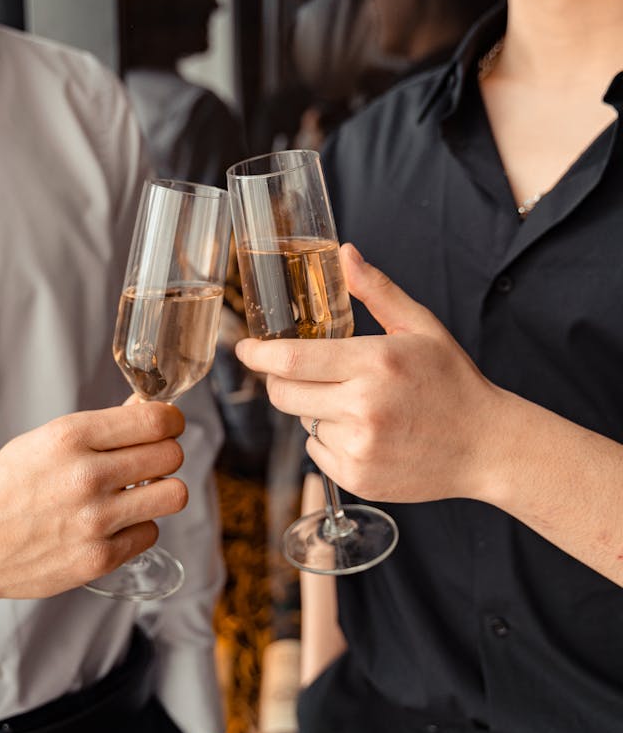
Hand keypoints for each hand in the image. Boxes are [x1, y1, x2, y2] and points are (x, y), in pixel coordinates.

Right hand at [0, 402, 187, 634]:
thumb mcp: (41, 442)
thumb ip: (98, 430)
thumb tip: (147, 411)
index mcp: (70, 437)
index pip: (156, 420)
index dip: (170, 421)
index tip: (167, 426)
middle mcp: (86, 475)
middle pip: (171, 455)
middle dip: (164, 455)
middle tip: (145, 464)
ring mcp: (95, 520)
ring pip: (173, 495)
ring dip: (159, 493)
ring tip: (134, 496)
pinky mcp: (98, 558)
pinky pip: (150, 534)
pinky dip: (135, 529)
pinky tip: (109, 526)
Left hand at [236, 243, 501, 504]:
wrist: (486, 446)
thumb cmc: (452, 382)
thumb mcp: (420, 327)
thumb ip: (376, 291)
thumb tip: (344, 254)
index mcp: (375, 362)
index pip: (292, 358)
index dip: (259, 354)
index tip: (246, 349)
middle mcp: (363, 406)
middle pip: (284, 395)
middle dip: (283, 382)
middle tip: (304, 375)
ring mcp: (359, 447)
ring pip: (303, 423)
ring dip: (317, 412)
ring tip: (361, 408)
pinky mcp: (358, 478)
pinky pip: (318, 454)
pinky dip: (331, 442)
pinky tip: (368, 434)